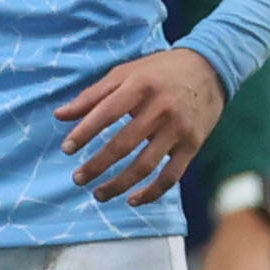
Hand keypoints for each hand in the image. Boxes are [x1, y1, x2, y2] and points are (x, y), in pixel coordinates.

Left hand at [57, 48, 225, 204]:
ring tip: (98, 193)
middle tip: (78, 178)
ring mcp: (179, 128)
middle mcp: (161, 108)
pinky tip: (133, 199)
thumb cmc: (160, 71)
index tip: (67, 149)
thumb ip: (93, 95)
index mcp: (141, 85)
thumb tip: (59, 116)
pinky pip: (171, 176)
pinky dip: (151, 193)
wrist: (210, 69)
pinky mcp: (193, 144)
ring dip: (119, 184)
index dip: (84, 132)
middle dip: (97, 165)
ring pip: (145, 165)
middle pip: (123, 144)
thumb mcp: (126, 73)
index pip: (107, 112)